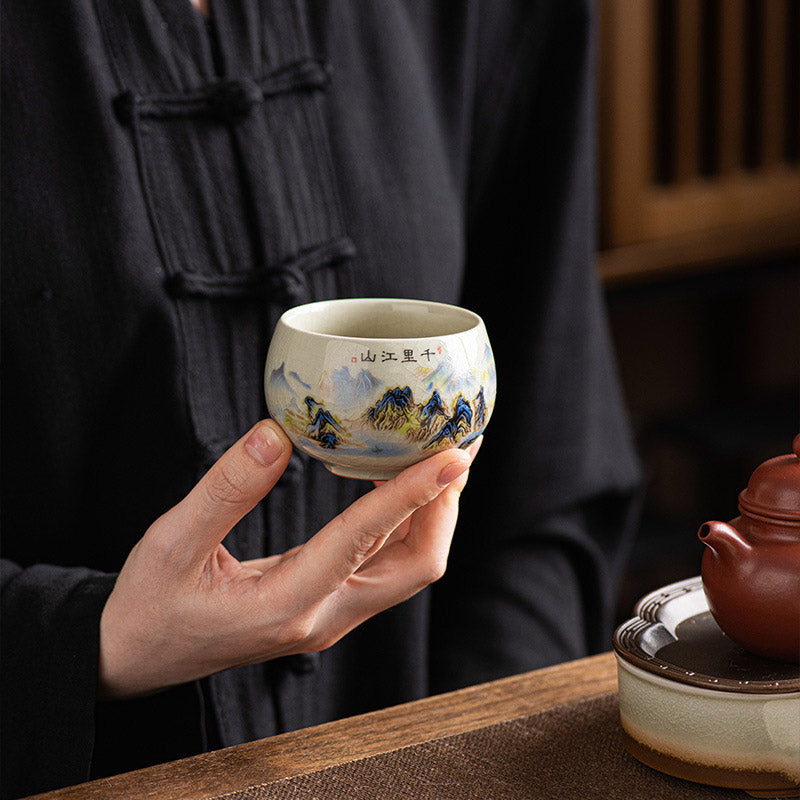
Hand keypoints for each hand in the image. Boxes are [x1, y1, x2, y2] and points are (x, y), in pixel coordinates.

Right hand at [98, 420, 477, 698]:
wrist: (137, 657)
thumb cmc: (150, 604)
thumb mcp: (171, 542)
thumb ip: (226, 489)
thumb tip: (276, 433)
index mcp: (286, 604)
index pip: (366, 540)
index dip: (414, 492)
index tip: (452, 453)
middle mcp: (323, 618)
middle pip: (416, 567)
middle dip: (445, 507)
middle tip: (461, 447)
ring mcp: (329, 617)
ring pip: (407, 569)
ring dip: (432, 514)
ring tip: (445, 459)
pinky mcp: (326, 607)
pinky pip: (383, 566)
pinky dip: (404, 523)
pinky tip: (402, 486)